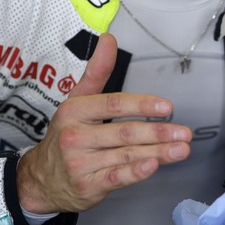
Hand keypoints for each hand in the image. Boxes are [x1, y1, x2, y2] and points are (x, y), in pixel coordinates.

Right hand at [17, 33, 192, 213]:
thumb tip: (108, 38)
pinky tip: (153, 165)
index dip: (142, 104)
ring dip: (158, 152)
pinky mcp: (88, 186)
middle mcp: (75, 137)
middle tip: (185, 133)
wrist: (40, 179)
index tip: (167, 106)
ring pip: (126, 155)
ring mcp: (80, 163)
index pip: (113, 104)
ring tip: (182, 149)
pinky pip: (116, 177)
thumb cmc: (67, 134)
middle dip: (158, 132)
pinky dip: (136, 172)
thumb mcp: (77, 101)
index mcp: (75, 111)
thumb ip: (97, 71)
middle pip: (124, 132)